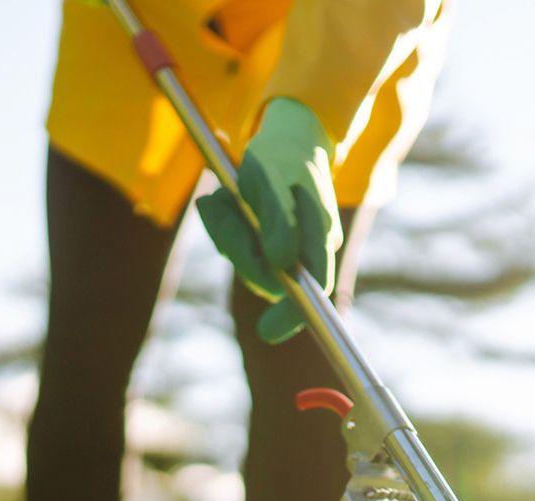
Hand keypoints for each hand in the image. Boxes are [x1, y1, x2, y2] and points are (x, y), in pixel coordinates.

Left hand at [195, 98, 340, 343]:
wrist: (289, 134)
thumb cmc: (284, 153)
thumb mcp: (276, 176)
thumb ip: (279, 219)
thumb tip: (280, 262)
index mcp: (319, 235)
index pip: (312, 289)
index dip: (292, 315)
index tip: (267, 332)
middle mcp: (305, 249)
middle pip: (266, 275)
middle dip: (234, 244)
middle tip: (215, 204)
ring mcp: (286, 247)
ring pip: (245, 257)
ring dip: (224, 228)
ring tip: (219, 196)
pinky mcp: (266, 239)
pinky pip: (236, 242)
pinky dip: (221, 221)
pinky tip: (218, 200)